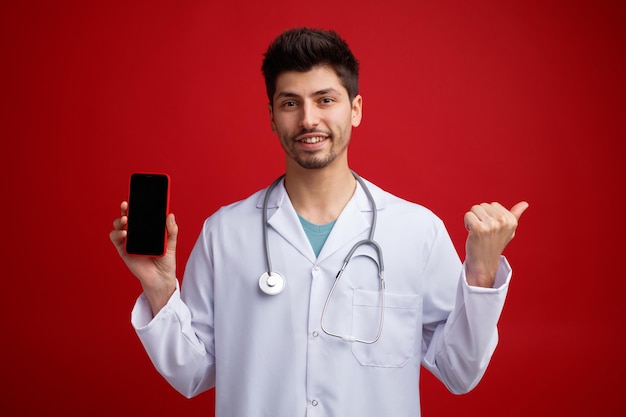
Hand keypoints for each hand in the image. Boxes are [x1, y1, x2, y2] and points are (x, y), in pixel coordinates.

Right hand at [109, 201, 178, 315]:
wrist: (161, 279)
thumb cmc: (166, 261)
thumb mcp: (171, 244)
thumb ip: (171, 230)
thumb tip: (170, 215)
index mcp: (148, 229)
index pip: (141, 214)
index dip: (138, 204)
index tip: (138, 195)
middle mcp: (137, 233)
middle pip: (128, 217)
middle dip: (125, 209)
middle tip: (127, 205)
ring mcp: (129, 241)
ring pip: (119, 226)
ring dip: (119, 221)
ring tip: (125, 220)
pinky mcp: (123, 250)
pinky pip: (116, 239)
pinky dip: (117, 234)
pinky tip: (124, 234)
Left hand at [464, 201, 528, 287]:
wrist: (484, 263)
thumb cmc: (494, 245)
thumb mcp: (508, 230)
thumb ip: (515, 215)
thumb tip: (524, 204)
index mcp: (511, 220)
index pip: (493, 204)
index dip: (489, 216)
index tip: (491, 228)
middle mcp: (503, 222)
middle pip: (482, 206)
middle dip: (480, 217)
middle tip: (484, 232)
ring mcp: (491, 225)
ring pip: (474, 209)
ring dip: (472, 220)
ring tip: (478, 232)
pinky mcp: (479, 228)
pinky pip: (468, 215)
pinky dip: (467, 224)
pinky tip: (472, 234)